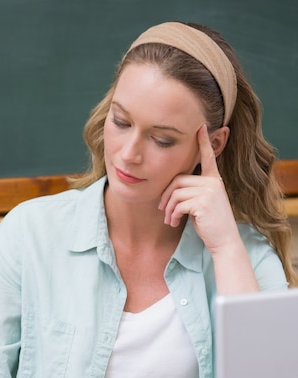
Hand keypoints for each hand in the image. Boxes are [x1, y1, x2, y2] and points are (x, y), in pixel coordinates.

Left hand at [158, 124, 238, 254]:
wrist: (224, 241)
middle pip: (178, 179)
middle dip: (165, 195)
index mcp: (214, 180)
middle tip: (161, 209)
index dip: (204, 142)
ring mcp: (209, 191)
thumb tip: (170, 192)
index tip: (200, 127)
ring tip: (169, 220)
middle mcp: (213, 182)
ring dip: (168, 208)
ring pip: (176, 193)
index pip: (208, 157)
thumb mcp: (201, 205)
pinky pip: (178, 204)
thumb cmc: (210, 225)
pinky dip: (172, 215)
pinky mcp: (203, 202)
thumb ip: (191, 193)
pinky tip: (174, 223)